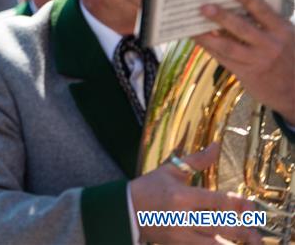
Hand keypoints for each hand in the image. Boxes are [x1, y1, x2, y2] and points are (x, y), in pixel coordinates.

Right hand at [130, 144, 259, 244]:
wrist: (125, 210)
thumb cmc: (149, 187)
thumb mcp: (170, 170)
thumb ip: (196, 160)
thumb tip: (216, 146)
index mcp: (182, 196)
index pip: (216, 200)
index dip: (237, 204)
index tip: (251, 205)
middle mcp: (182, 217)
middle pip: (220, 226)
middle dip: (242, 230)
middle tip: (256, 232)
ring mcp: (180, 234)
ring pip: (214, 244)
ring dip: (232, 244)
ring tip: (248, 242)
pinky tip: (225, 244)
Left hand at [194, 0, 294, 123]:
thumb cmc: (290, 57)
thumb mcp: (288, 38)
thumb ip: (269, 25)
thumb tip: (239, 7)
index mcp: (283, 32)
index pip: (264, 12)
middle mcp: (270, 45)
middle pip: (241, 28)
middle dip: (221, 17)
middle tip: (204, 6)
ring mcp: (257, 60)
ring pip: (228, 46)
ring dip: (207, 36)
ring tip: (192, 26)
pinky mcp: (246, 74)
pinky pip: (223, 59)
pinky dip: (209, 48)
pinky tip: (197, 40)